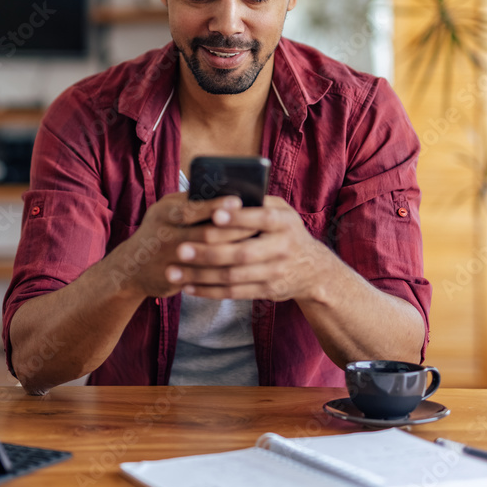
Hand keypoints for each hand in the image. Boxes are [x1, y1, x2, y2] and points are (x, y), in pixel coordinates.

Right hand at [113, 192, 255, 299]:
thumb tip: (223, 193)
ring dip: (234, 251)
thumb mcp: (166, 211)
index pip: (194, 208)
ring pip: (209, 256)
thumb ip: (189, 202)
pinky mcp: (176, 279)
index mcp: (164, 213)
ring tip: (257, 245)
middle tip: (259, 226)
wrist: (130, 269)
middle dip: (234, 230)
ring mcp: (170, 260)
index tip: (239, 201)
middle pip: (206, 233)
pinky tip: (243, 266)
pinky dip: (225, 270)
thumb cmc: (158, 231)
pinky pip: (206, 276)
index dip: (217, 205)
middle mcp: (165, 236)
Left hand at [164, 195, 328, 301]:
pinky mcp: (266, 291)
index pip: (261, 218)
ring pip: (233, 277)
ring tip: (173, 271)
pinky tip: (188, 287)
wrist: (313, 269)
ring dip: (200, 275)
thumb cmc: (287, 231)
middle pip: (242, 253)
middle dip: (208, 252)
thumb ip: (258, 202)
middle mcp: (282, 248)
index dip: (238, 218)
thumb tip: (223, 193)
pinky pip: (233, 293)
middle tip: (180, 249)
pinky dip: (209, 291)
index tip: (213, 214)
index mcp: (284, 223)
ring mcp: (274, 273)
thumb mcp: (282, 211)